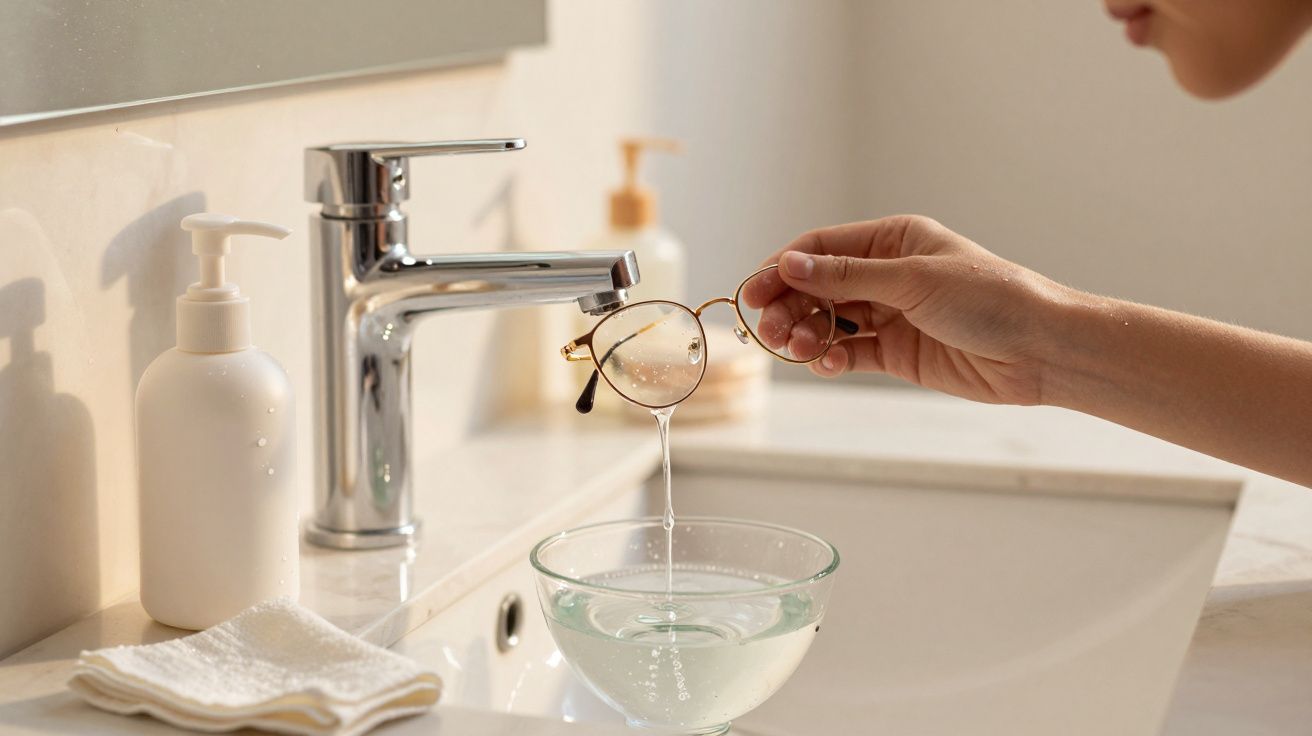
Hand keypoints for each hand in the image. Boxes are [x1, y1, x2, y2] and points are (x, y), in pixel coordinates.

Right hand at [741, 215, 1069, 405]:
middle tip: (768, 330)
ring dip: (806, 334)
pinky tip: (826, 364)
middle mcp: (887, 274)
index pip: (821, 248)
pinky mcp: (896, 353)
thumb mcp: (912, 279)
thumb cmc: (989, 299)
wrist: (1040, 350)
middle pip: (817, 286)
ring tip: (797, 350)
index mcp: (893, 240)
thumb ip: (846, 276)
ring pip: (828, 321)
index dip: (782, 268)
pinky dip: (831, 358)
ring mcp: (890, 315)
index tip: (751, 291)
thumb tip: (788, 264)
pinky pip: (850, 352)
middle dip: (788, 306)